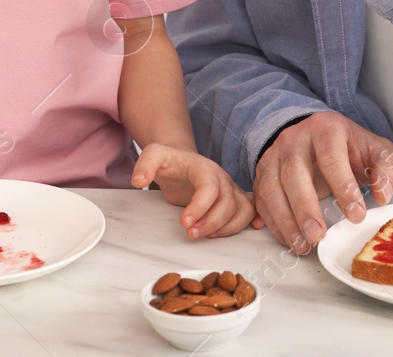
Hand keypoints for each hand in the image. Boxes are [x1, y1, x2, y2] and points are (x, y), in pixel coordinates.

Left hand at [132, 144, 257, 238]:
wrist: (182, 160)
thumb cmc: (170, 161)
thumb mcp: (153, 155)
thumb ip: (145, 164)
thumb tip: (139, 180)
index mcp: (204, 168)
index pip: (209, 188)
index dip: (200, 207)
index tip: (184, 223)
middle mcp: (222, 178)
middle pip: (227, 203)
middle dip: (211, 223)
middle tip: (190, 235)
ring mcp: (230, 188)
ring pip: (242, 210)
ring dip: (228, 227)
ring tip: (207, 236)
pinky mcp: (233, 199)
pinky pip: (250, 210)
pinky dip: (253, 219)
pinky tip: (252, 228)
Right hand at [254, 112, 392, 254]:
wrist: (316, 135)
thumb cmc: (347, 147)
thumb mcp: (374, 150)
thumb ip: (386, 168)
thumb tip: (382, 196)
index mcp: (325, 128)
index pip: (331, 156)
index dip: (343, 186)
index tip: (356, 214)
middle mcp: (294, 139)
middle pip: (294, 173)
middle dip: (305, 208)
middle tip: (319, 236)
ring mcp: (274, 156)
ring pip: (272, 189)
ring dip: (285, 221)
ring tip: (303, 245)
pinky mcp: (262, 174)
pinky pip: (261, 201)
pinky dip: (273, 223)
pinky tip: (288, 239)